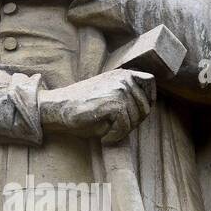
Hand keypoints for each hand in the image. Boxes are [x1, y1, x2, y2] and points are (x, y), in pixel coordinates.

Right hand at [39, 69, 155, 144]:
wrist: (60, 107)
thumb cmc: (84, 107)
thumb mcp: (109, 96)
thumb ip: (128, 98)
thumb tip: (147, 110)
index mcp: (123, 73)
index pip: (150, 83)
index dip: (147, 102)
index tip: (133, 116)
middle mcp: (123, 77)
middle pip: (145, 107)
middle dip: (133, 123)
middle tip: (116, 130)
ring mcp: (119, 88)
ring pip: (135, 119)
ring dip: (123, 132)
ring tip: (108, 133)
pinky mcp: (114, 102)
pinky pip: (125, 126)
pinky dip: (116, 136)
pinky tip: (105, 137)